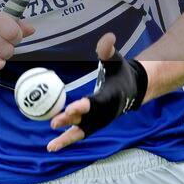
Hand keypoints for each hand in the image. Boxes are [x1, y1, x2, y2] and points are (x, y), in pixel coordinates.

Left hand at [47, 33, 148, 151]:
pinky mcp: (95, 125)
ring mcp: (100, 121)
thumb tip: (107, 37)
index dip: (84, 106)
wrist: (133, 89)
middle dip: (70, 121)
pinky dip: (67, 140)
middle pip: (86, 119)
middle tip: (53, 123)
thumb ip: (109, 50)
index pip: (96, 102)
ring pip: (82, 132)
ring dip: (66, 139)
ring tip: (50, 147)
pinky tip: (53, 145)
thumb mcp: (117, 59)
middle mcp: (105, 113)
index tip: (72, 108)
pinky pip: (80, 134)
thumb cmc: (121, 71)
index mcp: (110, 96)